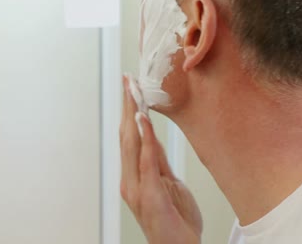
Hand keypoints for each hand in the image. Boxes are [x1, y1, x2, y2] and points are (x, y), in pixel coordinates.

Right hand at [120, 76, 202, 243]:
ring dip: (132, 114)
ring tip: (133, 92)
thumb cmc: (174, 220)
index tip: (129, 89)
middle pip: (126, 135)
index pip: (129, 138)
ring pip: (131, 144)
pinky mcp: (149, 195)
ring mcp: (137, 188)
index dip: (129, 112)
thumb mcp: (168, 185)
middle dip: (127, 106)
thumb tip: (151, 136)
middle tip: (127, 81)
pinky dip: (144, 139)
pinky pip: (145, 161)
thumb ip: (157, 162)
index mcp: (135, 176)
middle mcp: (130, 180)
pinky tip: (143, 121)